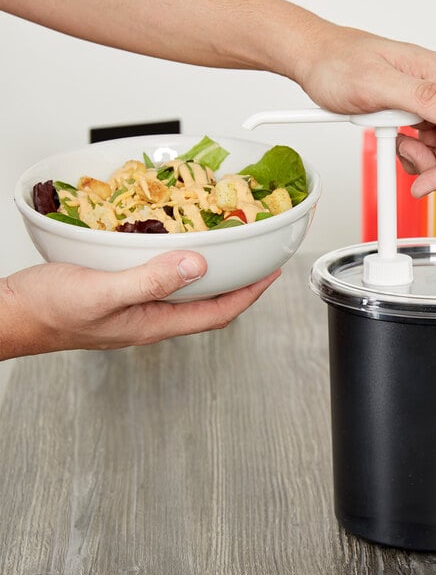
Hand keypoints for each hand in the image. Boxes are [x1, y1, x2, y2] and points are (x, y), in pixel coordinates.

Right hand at [0, 251, 279, 358]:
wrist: (11, 314)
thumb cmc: (48, 311)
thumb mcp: (103, 292)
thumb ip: (150, 281)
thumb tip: (197, 266)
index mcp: (154, 323)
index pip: (218, 313)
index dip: (249, 295)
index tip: (271, 275)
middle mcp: (151, 318)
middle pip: (209, 306)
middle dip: (239, 286)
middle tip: (258, 263)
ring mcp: (137, 308)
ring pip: (188, 294)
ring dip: (212, 276)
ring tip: (229, 255)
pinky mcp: (121, 295)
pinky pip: (164, 282)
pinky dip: (180, 266)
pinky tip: (176, 251)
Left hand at [294, 26, 435, 196]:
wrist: (318, 59)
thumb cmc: (340, 64)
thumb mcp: (377, 83)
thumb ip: (422, 98)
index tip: (424, 184)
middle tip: (404, 158)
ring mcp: (428, 100)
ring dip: (422, 158)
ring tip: (394, 145)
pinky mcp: (415, 111)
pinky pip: (428, 143)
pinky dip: (412, 153)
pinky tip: (394, 143)